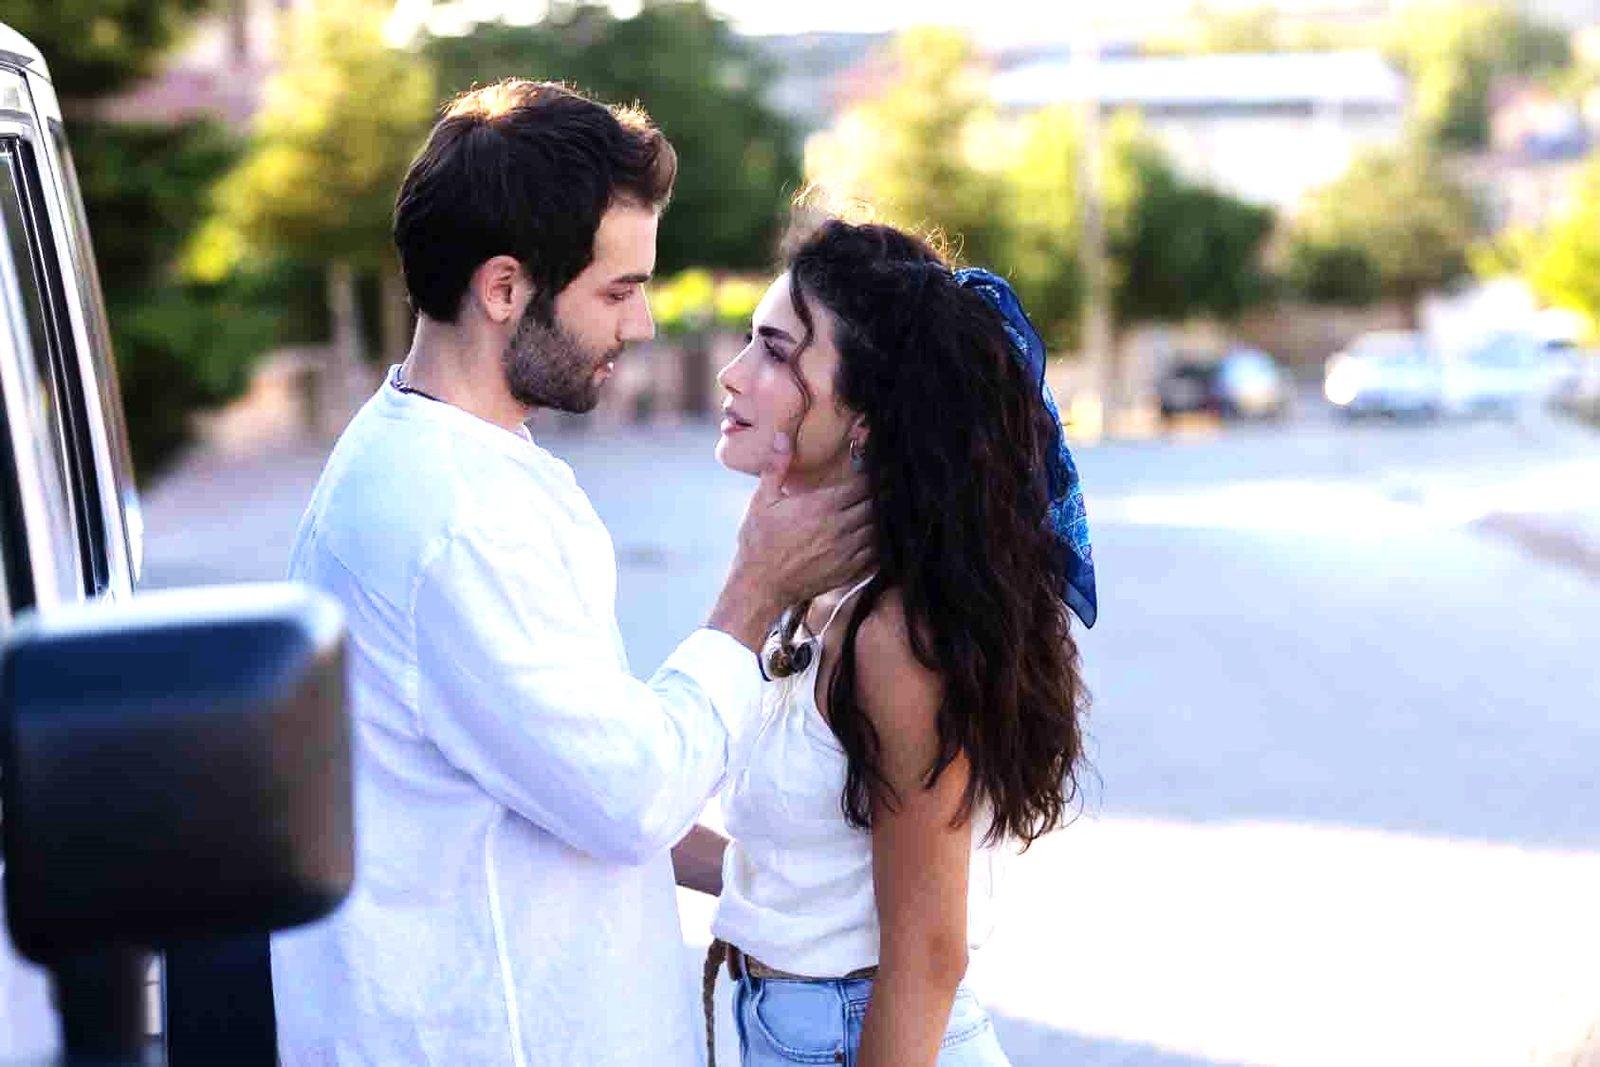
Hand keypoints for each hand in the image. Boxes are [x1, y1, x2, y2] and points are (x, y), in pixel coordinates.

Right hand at [709, 432, 874, 649]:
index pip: (862, 485)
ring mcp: (848, 551)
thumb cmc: (759, 541)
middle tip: (891, 485)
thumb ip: (777, 466)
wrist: (761, 586)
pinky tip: (882, 535)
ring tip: (890, 508)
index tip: (880, 467)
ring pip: (880, 528)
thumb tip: (782, 435)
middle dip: (882, 494)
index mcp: (822, 506)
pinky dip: (883, 542)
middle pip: (876, 505)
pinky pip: (878, 553)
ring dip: (884, 518)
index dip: (874, 475)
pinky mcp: (850, 570)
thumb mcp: (763, 500)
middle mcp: (840, 527)